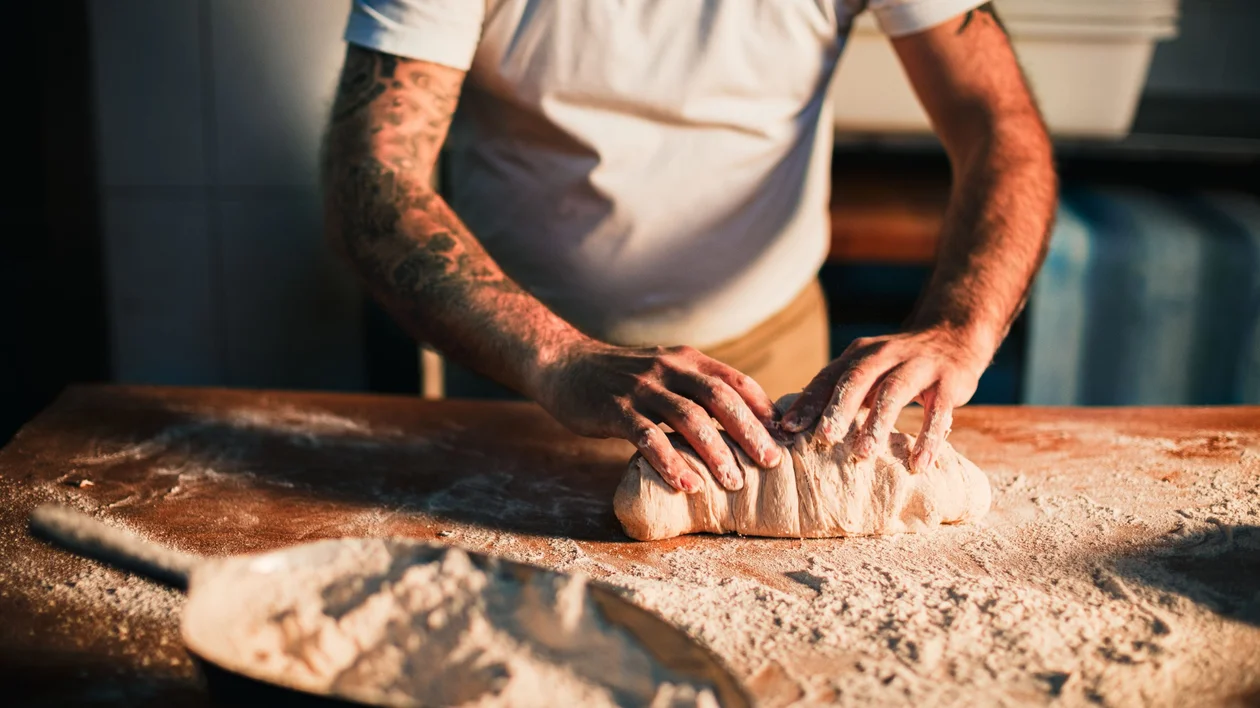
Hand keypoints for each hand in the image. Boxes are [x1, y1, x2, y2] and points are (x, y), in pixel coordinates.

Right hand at [531, 340, 782, 492]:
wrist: (564, 365)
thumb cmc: (621, 378)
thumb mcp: (664, 372)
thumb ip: (695, 390)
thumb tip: (740, 425)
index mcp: (686, 361)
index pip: (734, 380)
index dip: (762, 407)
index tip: (786, 435)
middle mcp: (668, 369)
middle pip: (719, 398)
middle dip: (749, 431)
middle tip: (772, 462)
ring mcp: (641, 388)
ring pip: (688, 418)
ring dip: (715, 451)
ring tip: (734, 482)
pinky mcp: (614, 409)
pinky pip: (647, 437)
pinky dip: (670, 462)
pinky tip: (686, 484)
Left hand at [781, 327, 990, 473]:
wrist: (952, 335)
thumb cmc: (898, 364)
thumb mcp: (867, 369)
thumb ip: (839, 390)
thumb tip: (797, 425)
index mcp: (859, 355)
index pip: (828, 377)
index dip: (808, 401)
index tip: (787, 427)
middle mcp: (885, 355)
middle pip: (857, 379)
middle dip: (839, 408)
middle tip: (823, 438)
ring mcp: (918, 366)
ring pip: (894, 392)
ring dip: (877, 423)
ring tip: (863, 454)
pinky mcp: (948, 382)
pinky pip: (938, 411)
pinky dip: (928, 438)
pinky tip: (919, 463)